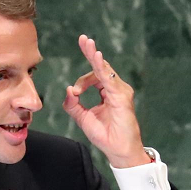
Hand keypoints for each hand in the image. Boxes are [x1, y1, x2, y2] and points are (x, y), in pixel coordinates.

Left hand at [62, 35, 149, 167]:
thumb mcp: (83, 118)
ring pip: (105, 69)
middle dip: (90, 52)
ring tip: (87, 43)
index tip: (75, 92)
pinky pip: (109, 78)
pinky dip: (102, 67)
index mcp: (106, 92)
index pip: (94, 76)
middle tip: (83, 39)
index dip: (81, 81)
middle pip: (101, 67)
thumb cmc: (105, 135)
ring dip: (94, 56)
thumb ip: (73, 104)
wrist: (118, 150)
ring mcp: (120, 91)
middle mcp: (115, 89)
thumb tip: (68, 90)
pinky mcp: (121, 96)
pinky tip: (96, 56)